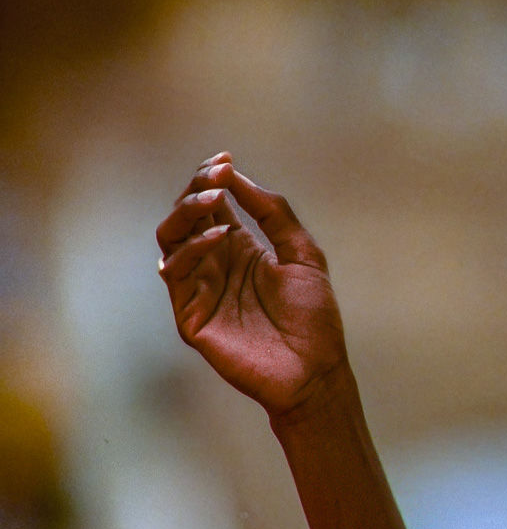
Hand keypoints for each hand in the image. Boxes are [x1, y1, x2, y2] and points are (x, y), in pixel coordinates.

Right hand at [156, 152, 346, 415]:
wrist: (315, 370)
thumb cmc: (313, 317)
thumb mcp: (303, 253)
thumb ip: (274, 215)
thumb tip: (239, 177)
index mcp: (240, 249)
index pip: (213, 207)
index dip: (213, 179)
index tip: (225, 159)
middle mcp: (214, 264)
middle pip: (186, 217)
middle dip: (196, 189)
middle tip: (215, 173)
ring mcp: (200, 288)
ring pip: (170, 239)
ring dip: (187, 212)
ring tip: (214, 197)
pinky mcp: (190, 315)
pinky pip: (177, 274)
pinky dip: (193, 250)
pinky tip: (221, 238)